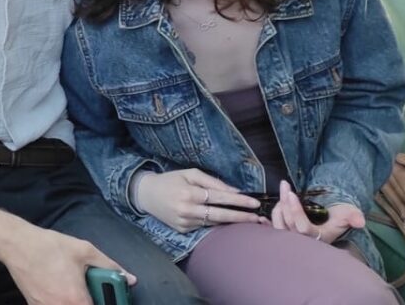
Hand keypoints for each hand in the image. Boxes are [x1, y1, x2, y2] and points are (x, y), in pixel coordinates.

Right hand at [0, 224, 133, 304]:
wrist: (17, 245)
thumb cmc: (49, 247)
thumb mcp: (84, 250)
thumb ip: (109, 266)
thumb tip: (129, 278)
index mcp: (77, 299)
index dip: (108, 303)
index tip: (111, 299)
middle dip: (91, 300)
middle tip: (92, 291)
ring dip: (76, 300)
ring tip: (75, 289)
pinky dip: (61, 300)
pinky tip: (60, 288)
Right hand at [131, 168, 263, 232]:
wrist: (146, 195)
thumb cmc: (170, 180)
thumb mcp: (190, 173)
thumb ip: (212, 182)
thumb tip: (234, 191)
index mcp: (189, 192)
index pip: (219, 198)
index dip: (238, 201)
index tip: (254, 203)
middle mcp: (187, 209)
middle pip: (220, 215)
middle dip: (241, 217)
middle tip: (258, 218)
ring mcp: (184, 222)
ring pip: (213, 223)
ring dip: (231, 222)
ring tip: (249, 221)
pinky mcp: (182, 230)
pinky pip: (203, 226)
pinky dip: (215, 223)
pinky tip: (226, 222)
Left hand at [270, 180, 363, 243]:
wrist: (334, 216)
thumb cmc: (341, 215)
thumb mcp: (350, 213)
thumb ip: (354, 217)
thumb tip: (360, 222)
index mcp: (319, 238)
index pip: (303, 228)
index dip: (295, 212)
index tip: (292, 194)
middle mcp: (304, 241)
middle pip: (288, 226)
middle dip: (284, 205)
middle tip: (285, 186)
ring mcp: (294, 238)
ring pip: (278, 227)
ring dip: (277, 208)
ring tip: (283, 192)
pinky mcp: (286, 233)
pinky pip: (272, 232)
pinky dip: (265, 225)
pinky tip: (259, 217)